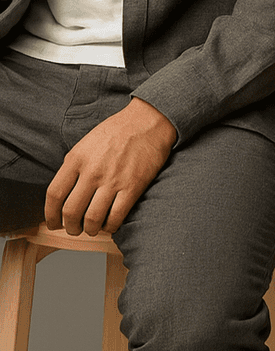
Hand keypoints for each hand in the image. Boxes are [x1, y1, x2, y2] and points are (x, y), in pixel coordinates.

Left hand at [45, 98, 176, 235]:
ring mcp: (112, 180)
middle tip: (74, 229)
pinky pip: (116, 217)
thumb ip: (73, 166)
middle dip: (70, 227)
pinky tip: (110, 223)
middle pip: (71, 212)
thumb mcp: (86, 143)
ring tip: (92, 228)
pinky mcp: (132, 187)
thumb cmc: (117, 131)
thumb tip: (64, 193)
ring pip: (92, 219)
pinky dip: (110, 226)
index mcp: (77, 158)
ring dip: (89, 230)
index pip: (54, 194)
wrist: (148, 121)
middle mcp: (92, 171)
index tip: (54, 222)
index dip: (51, 215)